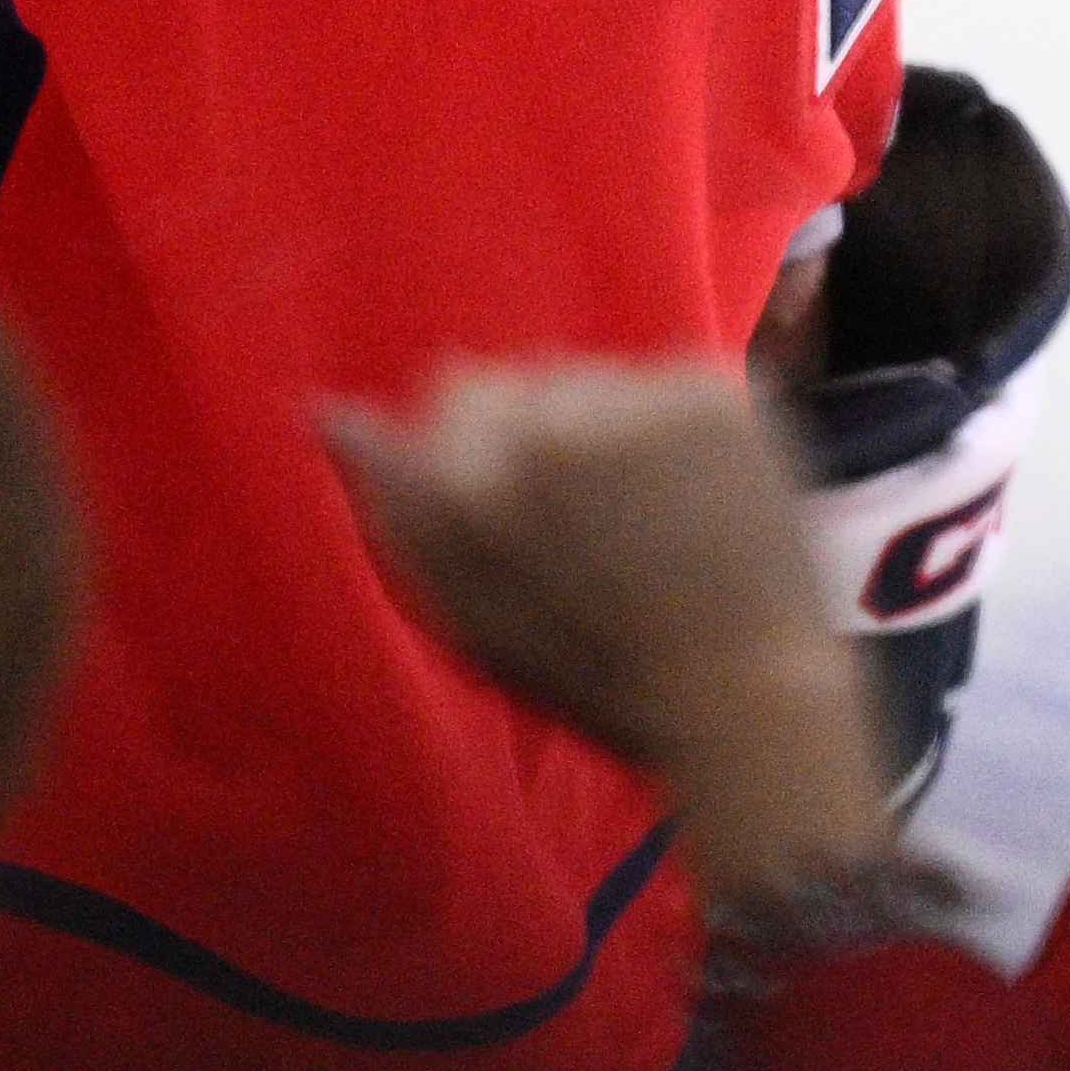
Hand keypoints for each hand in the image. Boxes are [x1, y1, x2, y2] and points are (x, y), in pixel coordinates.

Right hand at [327, 360, 892, 905]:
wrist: (741, 695)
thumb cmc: (592, 673)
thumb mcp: (467, 614)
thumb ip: (395, 507)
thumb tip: (328, 409)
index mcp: (465, 481)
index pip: (452, 388)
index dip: (489, 448)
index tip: (529, 504)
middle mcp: (539, 424)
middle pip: (525, 374)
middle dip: (545, 430)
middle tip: (597, 520)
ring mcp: (634, 398)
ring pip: (598, 376)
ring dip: (613, 424)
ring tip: (653, 512)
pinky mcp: (709, 386)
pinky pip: (670, 378)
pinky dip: (680, 423)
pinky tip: (699, 494)